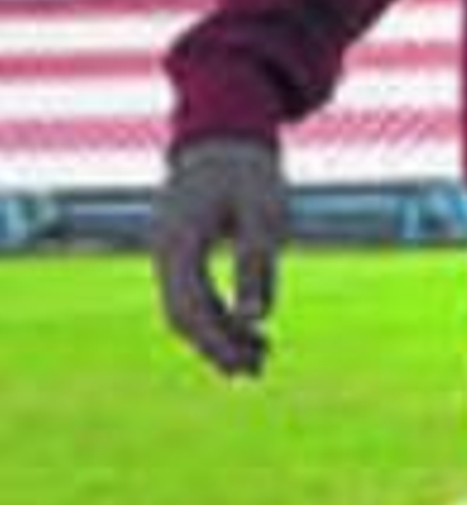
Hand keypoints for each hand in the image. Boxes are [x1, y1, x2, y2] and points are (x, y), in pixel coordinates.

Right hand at [152, 136, 289, 377]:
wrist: (225, 132)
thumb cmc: (249, 170)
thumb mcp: (264, 213)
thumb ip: (257, 263)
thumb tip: (257, 318)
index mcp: (178, 239)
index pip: (186, 306)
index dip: (213, 341)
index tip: (244, 365)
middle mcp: (164, 248)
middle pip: (181, 314)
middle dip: (215, 347)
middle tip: (255, 372)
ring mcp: (168, 250)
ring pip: (185, 308)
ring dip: (218, 336)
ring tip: (260, 359)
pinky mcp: (181, 251)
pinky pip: (192, 294)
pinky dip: (218, 316)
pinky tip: (250, 331)